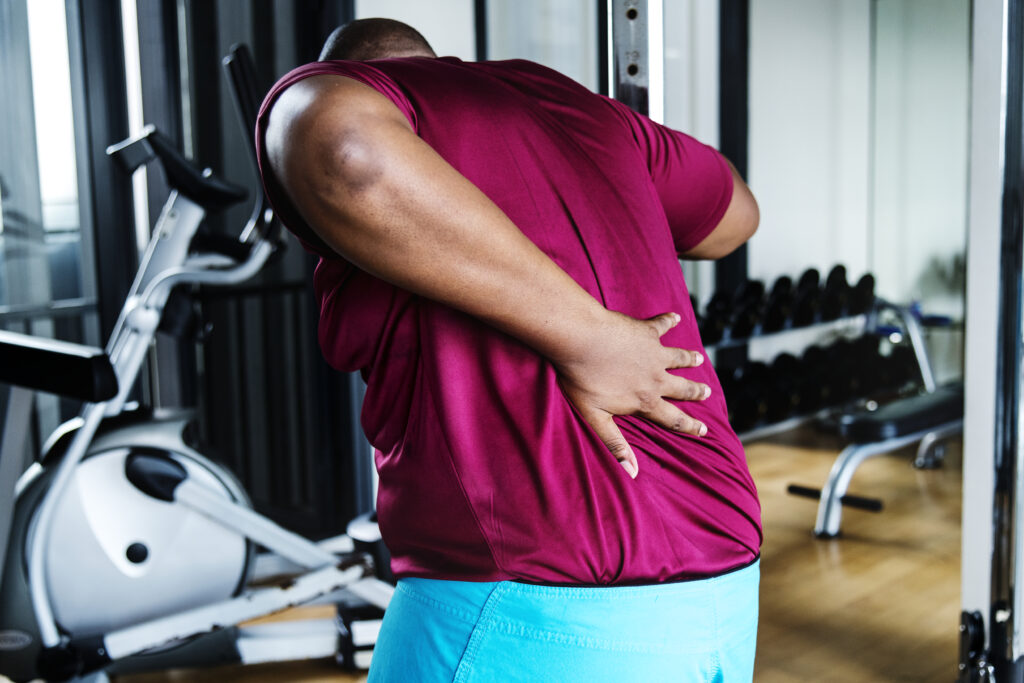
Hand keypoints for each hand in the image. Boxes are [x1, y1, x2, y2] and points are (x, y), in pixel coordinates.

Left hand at [555, 311, 709, 478]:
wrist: (580, 338)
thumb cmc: (581, 378)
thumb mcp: (595, 417)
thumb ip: (615, 443)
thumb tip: (631, 473)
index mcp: (644, 400)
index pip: (673, 419)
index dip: (690, 426)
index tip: (705, 429)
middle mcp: (656, 377)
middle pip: (682, 388)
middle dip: (696, 392)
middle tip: (707, 392)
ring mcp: (654, 352)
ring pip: (678, 358)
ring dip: (689, 359)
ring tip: (698, 358)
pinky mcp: (647, 330)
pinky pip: (663, 325)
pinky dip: (669, 321)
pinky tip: (675, 317)